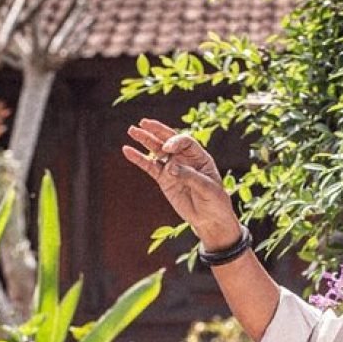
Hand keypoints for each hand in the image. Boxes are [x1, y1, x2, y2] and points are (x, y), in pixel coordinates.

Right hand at [122, 119, 242, 248]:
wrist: (209, 218)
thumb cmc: (215, 201)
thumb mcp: (206, 187)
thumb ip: (188, 176)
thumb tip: (169, 167)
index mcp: (199, 156)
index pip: (185, 141)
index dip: (175, 141)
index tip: (168, 149)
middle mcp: (184, 159)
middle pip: (169, 140)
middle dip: (156, 131)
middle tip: (143, 123)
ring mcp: (173, 168)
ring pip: (157, 151)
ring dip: (145, 140)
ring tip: (132, 130)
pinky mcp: (164, 179)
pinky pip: (150, 167)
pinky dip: (139, 159)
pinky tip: (127, 150)